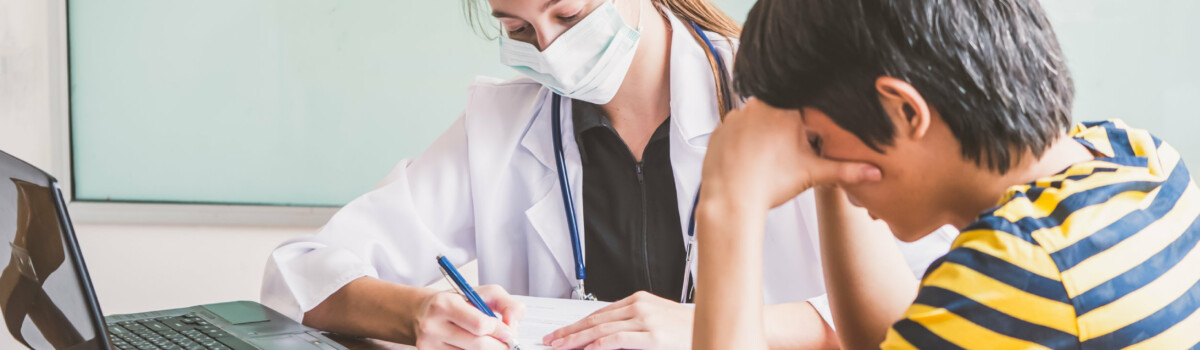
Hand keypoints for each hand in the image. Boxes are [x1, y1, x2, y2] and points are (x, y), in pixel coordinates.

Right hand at [413, 285, 525, 349]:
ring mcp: (428, 345)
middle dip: (499, 345)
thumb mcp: (484, 293)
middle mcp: (432, 326)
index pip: (480, 325)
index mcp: (444, 304)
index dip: (500, 330)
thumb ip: (507, 304)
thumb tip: (513, 326)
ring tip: (489, 342)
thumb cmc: (458, 302)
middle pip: (478, 345)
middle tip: (506, 342)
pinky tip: (474, 346)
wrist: (422, 313)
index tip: (508, 331)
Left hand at [544, 291, 692, 349]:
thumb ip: (630, 324)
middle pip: (595, 319)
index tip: (561, 333)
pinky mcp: (654, 335)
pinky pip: (620, 338)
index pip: (598, 313)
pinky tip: (589, 348)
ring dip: (577, 339)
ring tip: (562, 346)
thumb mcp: (654, 320)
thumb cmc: (686, 328)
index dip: (576, 324)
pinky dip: (601, 343)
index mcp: (638, 300)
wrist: (712, 326)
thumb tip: (604, 337)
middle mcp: (640, 306)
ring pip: (602, 329)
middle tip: (552, 340)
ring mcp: (646, 320)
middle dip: (570, 332)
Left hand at [701, 98, 880, 210]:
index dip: (805, 121)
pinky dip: (743, 144)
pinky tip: (749, 160)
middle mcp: (757, 105)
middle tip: (787, 152)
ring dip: (763, 134)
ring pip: (756, 121)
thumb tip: (876, 173)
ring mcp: (735, 116)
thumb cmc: (772, 183)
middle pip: (779, 112)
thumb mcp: (813, 174)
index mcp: (784, 109)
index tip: (804, 136)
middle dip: (785, 129)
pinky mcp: (719, 130)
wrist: (731, 198)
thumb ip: (846, 170)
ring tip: (767, 159)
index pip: (801, 106)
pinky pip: (736, 131)